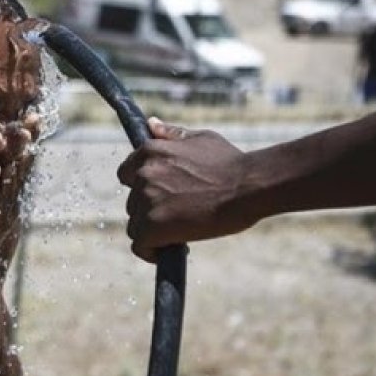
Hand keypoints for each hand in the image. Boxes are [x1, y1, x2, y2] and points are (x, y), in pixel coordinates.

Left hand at [0, 111, 39, 287]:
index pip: (9, 166)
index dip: (16, 144)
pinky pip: (2, 202)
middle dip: (25, 143)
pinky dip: (6, 185)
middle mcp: (7, 209)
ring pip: (14, 182)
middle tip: (34, 116)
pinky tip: (8, 167)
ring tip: (27, 132)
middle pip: (17, 168)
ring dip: (20, 157)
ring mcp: (6, 219)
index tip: (22, 119)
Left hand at [117, 117, 255, 260]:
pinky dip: (151, 251)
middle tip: (180, 216)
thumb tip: (151, 124)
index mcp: (150, 152)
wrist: (249, 186)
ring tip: (181, 232)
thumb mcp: (200, 139)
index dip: (141, 188)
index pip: (126, 174)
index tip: (160, 197)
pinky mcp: (152, 226)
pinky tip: (169, 249)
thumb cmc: (230, 163)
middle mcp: (143, 174)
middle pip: (133, 203)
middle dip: (151, 211)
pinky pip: (140, 245)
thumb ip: (172, 135)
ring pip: (136, 225)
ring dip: (154, 231)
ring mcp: (146, 200)